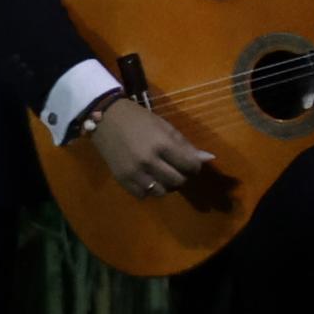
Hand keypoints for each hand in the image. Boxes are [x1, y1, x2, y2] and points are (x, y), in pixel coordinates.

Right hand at [90, 92, 220, 198]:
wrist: (104, 119)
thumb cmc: (138, 118)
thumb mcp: (164, 127)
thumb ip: (185, 145)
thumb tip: (209, 158)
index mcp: (162, 143)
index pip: (190, 166)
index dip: (194, 166)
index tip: (189, 163)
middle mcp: (149, 160)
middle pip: (178, 181)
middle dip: (181, 176)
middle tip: (175, 168)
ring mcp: (134, 172)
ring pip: (161, 192)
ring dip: (165, 185)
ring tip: (161, 174)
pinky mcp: (122, 180)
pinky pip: (143, 195)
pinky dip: (148, 189)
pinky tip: (146, 178)